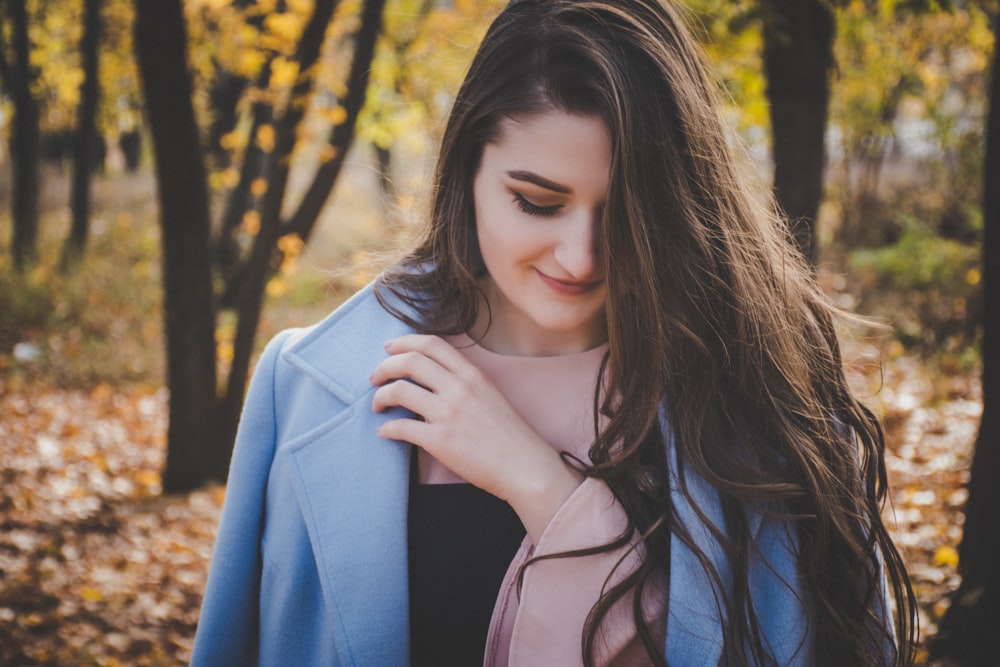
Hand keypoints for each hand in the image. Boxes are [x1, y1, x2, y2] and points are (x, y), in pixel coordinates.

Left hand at [370, 334, 582, 541]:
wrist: (525, 467)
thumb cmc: (510, 436)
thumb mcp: (490, 395)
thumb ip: (463, 383)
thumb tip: (432, 380)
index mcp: (472, 375)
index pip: (432, 344)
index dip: (404, 342)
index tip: (389, 349)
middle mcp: (460, 388)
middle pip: (410, 361)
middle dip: (384, 367)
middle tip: (375, 378)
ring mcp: (449, 414)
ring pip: (399, 391)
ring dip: (380, 397)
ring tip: (378, 406)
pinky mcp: (441, 441)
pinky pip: (400, 428)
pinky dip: (386, 428)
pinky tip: (385, 432)